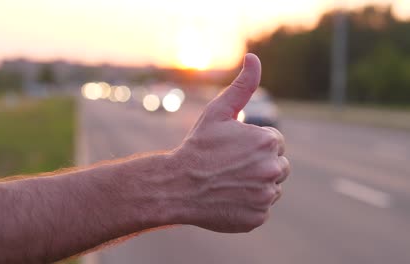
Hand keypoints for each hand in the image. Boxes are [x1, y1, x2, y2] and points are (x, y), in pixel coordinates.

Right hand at [171, 54, 289, 232]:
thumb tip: (253, 57)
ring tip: (228, 181)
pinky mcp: (258, 217)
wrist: (177, 186)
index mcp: (268, 141)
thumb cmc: (198, 146)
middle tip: (231, 166)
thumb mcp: (218, 112)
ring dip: (256, 184)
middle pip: (277, 165)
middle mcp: (273, 169)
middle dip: (259, 163)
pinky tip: (228, 198)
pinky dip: (248, 204)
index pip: (275, 141)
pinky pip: (260, 208)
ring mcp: (265, 196)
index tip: (233, 148)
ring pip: (270, 187)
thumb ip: (242, 85)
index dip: (253, 143)